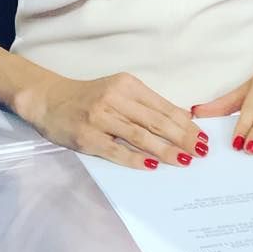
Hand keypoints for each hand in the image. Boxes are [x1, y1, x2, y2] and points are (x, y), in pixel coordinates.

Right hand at [22, 71, 207, 170]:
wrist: (49, 100)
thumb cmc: (89, 97)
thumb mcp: (119, 91)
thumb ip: (146, 104)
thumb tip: (181, 118)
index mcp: (127, 85)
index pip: (163, 106)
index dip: (185, 123)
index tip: (202, 136)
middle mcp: (115, 98)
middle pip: (155, 121)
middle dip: (182, 138)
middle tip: (201, 151)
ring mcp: (100, 118)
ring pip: (140, 136)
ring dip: (165, 150)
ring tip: (184, 160)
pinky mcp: (87, 137)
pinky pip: (116, 151)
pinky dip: (135, 159)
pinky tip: (151, 167)